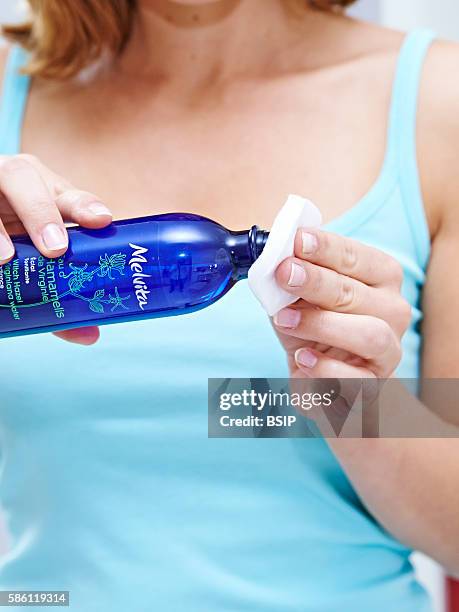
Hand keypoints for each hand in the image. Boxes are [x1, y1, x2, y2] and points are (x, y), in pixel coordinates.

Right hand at [0, 154, 112, 344]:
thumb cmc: (18, 240)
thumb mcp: (38, 258)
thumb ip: (61, 291)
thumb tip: (89, 334)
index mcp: (45, 192)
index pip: (68, 194)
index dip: (85, 206)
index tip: (103, 221)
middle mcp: (14, 180)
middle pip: (25, 178)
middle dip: (41, 213)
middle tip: (55, 249)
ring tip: (5, 259)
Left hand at [273, 228, 410, 378]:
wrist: (323, 381)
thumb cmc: (313, 329)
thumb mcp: (298, 299)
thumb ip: (292, 279)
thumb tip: (275, 258)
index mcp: (380, 279)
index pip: (357, 257)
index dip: (327, 248)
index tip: (298, 240)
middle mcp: (393, 312)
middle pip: (357, 293)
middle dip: (317, 281)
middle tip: (285, 273)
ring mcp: (388, 352)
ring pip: (369, 333)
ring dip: (322, 324)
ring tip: (284, 319)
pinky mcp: (374, 386)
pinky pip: (357, 379)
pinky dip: (326, 368)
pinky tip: (302, 357)